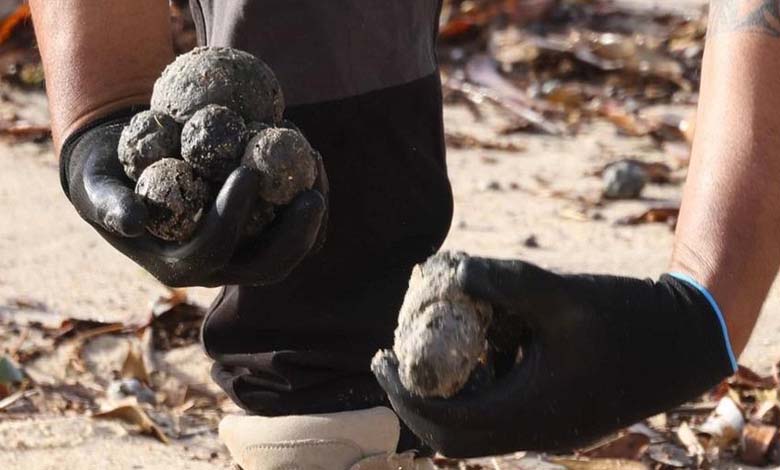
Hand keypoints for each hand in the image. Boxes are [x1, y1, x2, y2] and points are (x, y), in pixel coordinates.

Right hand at [62, 111, 326, 286]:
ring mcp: (243, 255)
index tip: (246, 170)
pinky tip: (311, 158)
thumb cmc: (109, 178)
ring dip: (311, 217)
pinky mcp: (260, 235)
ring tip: (315, 164)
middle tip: (310, 193)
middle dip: (294, 235)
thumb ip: (109, 205)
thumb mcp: (96, 188)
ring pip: (291, 250)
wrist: (128, 175)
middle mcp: (217, 269)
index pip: (213, 249)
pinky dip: (307, 197)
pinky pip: (295, 227)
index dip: (232, 215)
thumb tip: (133, 220)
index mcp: (178, 266)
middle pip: (267, 267)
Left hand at [373, 257, 735, 456]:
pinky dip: (478, 383)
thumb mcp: (562, 294)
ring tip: (427, 347)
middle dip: (416, 399)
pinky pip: (502, 410)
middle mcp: (536, 431)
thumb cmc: (627, 317)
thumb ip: (504, 281)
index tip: (381, 358)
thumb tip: (448, 271)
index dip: (404, 395)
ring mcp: (549, 427)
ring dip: (446, 391)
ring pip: (477, 425)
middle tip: (392, 358)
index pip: (446, 424)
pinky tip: (477, 342)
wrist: (686, 339)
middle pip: (454, 436)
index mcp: (533, 413)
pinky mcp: (558, 414)